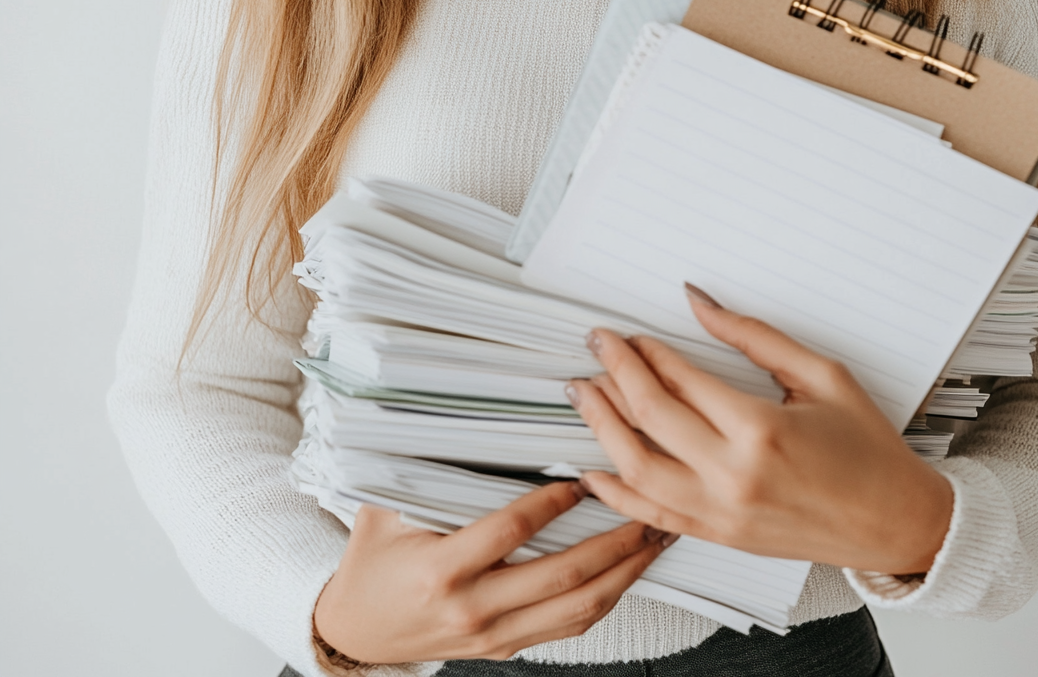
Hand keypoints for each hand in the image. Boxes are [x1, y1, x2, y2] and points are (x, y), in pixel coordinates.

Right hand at [314, 482, 671, 663]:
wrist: (355, 631)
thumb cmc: (372, 563)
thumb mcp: (382, 509)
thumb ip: (421, 469)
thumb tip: (452, 416)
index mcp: (441, 570)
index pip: (511, 531)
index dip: (552, 504)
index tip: (583, 478)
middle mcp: (473, 608)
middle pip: (563, 576)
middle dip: (616, 541)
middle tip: (648, 507)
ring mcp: (494, 636)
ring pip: (578, 609)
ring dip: (625, 573)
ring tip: (654, 539)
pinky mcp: (505, 648)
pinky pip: (568, 627)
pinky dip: (605, 598)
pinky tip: (628, 572)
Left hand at [567, 285, 953, 575]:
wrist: (895, 522)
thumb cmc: (868, 451)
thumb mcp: (821, 376)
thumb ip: (754, 337)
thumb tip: (701, 303)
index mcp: (761, 430)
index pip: (680, 380)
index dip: (645, 352)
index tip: (627, 334)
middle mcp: (733, 475)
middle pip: (648, 416)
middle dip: (613, 374)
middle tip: (596, 347)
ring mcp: (721, 513)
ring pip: (635, 468)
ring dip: (601, 426)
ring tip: (585, 393)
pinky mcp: (718, 535)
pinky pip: (649, 515)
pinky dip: (614, 492)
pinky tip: (592, 469)